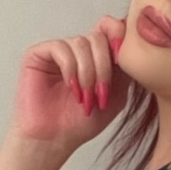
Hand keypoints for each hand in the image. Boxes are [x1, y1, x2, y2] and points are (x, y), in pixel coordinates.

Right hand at [9, 15, 132, 149]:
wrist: (55, 141)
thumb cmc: (80, 123)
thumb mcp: (117, 94)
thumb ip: (125, 68)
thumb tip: (132, 44)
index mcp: (96, 56)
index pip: (109, 28)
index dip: (118, 36)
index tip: (121, 59)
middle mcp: (77, 50)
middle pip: (98, 37)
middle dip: (103, 67)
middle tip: (101, 94)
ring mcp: (58, 51)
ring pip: (81, 43)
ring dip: (88, 73)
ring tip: (85, 98)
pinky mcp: (38, 54)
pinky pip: (61, 48)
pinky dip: (70, 69)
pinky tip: (71, 88)